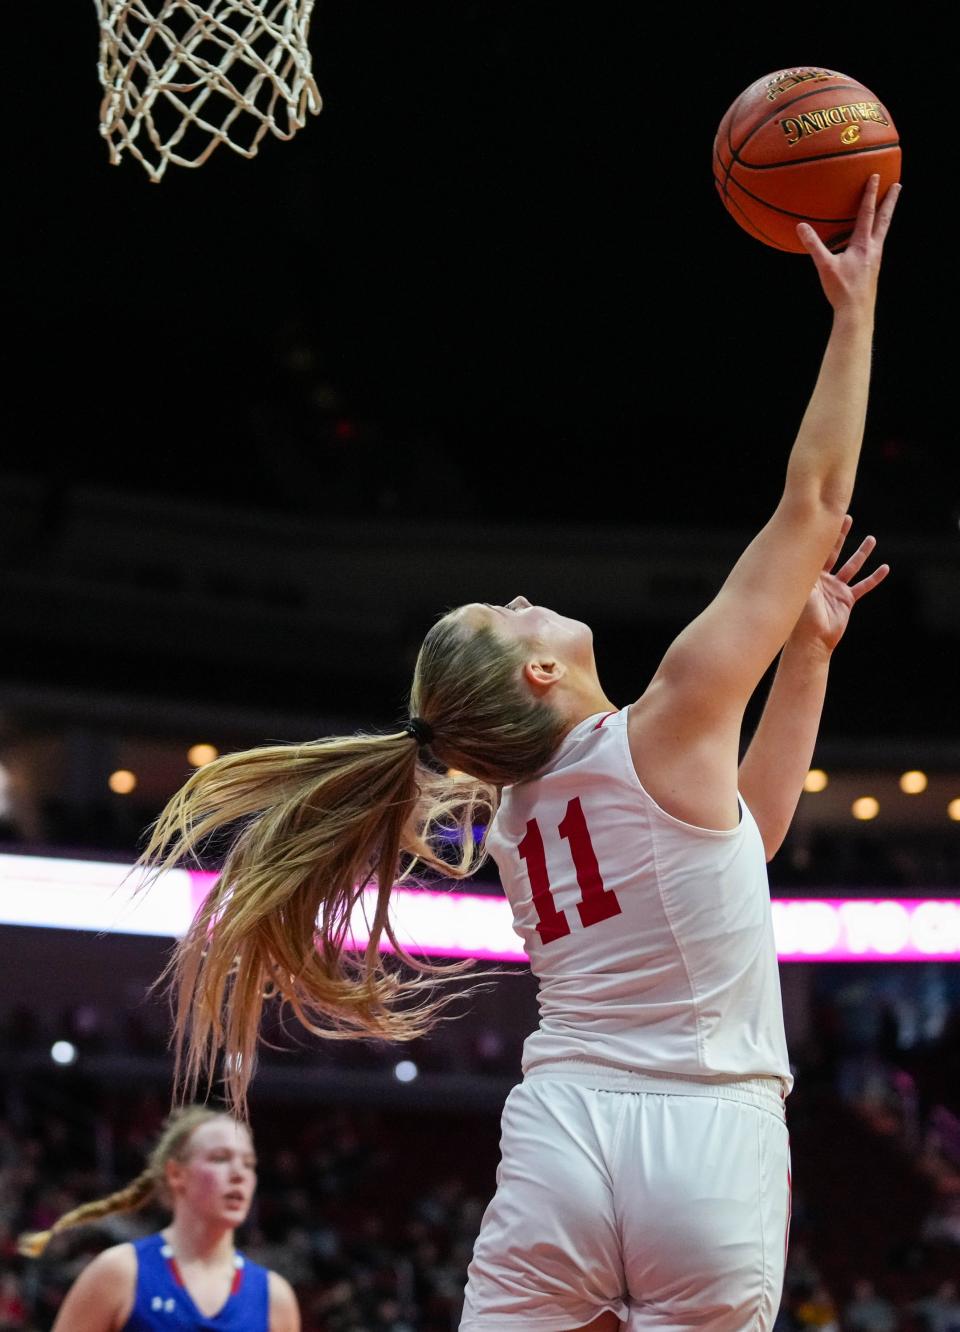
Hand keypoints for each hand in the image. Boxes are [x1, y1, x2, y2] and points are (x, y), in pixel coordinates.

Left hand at [791, 515, 888, 653]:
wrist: (811, 641)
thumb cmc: (801, 618)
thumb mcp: (801, 591)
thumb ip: (803, 572)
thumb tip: (799, 550)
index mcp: (808, 575)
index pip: (816, 549)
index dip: (823, 533)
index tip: (827, 515)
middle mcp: (822, 579)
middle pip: (833, 552)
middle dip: (840, 535)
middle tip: (846, 517)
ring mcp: (835, 589)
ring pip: (852, 566)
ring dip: (862, 553)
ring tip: (871, 539)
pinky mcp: (846, 600)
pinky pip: (863, 586)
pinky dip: (874, 578)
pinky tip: (884, 568)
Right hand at [798, 174, 900, 314]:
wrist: (857, 313)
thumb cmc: (842, 290)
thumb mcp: (825, 267)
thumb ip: (814, 245)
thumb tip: (801, 227)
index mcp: (863, 245)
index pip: (868, 213)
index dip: (871, 193)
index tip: (877, 176)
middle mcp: (873, 248)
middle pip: (884, 219)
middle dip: (890, 201)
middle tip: (897, 185)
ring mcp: (875, 258)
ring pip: (883, 231)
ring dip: (886, 216)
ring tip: (888, 206)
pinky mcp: (873, 267)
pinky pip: (876, 243)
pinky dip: (877, 232)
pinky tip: (871, 237)